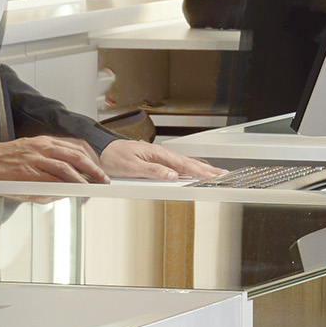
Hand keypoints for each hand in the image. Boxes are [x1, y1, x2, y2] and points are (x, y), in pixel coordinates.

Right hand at [0, 134, 110, 183]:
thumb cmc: (10, 159)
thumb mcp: (33, 153)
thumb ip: (51, 166)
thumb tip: (69, 182)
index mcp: (46, 142)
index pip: (75, 147)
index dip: (90, 159)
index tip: (100, 169)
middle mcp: (43, 148)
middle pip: (74, 156)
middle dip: (92, 168)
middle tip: (102, 179)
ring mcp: (35, 160)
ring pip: (65, 167)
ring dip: (81, 179)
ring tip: (90, 188)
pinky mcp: (27, 173)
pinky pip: (50, 180)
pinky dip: (63, 187)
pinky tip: (71, 191)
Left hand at [99, 138, 221, 181]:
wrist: (101, 150)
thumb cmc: (113, 157)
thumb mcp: (131, 168)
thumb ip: (153, 172)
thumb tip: (173, 176)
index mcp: (158, 154)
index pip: (184, 165)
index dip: (200, 172)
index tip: (214, 176)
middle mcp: (160, 154)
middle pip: (189, 163)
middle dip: (207, 169)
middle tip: (224, 174)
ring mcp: (158, 156)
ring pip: (184, 163)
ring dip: (200, 168)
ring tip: (214, 172)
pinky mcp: (154, 160)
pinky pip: (176, 164)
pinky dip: (188, 167)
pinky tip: (192, 171)